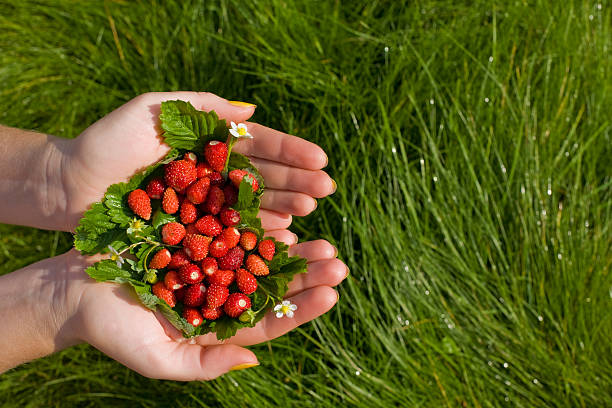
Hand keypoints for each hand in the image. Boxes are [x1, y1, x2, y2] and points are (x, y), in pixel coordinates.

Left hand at [60, 92, 334, 231]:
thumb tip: (252, 110)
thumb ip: (201, 105)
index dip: (291, 151)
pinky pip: (233, 233)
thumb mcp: (154, 110)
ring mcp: (208, 205)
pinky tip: (283, 233)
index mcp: (211, 144)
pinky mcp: (196, 233)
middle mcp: (216, 175)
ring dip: (286, 206)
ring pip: (255, 205)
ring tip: (311, 209)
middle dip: (298, 180)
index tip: (320, 158)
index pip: (259, 145)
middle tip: (326, 188)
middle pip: (265, 177)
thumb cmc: (108, 143)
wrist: (71, 186)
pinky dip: (259, 233)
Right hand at [60, 238, 346, 379]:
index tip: (332, 293)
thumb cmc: (112, 330)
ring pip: (259, 253)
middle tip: (337, 260)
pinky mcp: (197, 233)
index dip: (301, 309)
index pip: (270, 320)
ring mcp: (211, 261)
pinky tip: (280, 211)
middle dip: (306, 273)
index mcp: (220, 325)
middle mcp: (222, 293)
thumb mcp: (157, 357)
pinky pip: (232, 224)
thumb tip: (251, 361)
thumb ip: (203, 364)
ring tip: (320, 231)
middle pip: (273, 284)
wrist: (75, 290)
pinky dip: (256, 218)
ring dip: (289, 244)